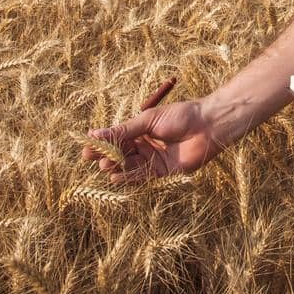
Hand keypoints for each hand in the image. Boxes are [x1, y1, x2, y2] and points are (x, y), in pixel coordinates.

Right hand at [81, 96, 227, 184]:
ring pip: (128, 166)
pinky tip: (116, 177)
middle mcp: (145, 145)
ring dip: (115, 167)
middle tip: (94, 157)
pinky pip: (141, 176)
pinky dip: (128, 177)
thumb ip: (123, 131)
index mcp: (141, 130)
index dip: (101, 143)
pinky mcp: (162, 171)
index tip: (86, 146)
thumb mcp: (147, 121)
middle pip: (120, 153)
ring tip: (104, 165)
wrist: (207, 126)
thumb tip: (95, 133)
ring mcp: (153, 159)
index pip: (116, 138)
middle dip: (106, 156)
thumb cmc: (180, 116)